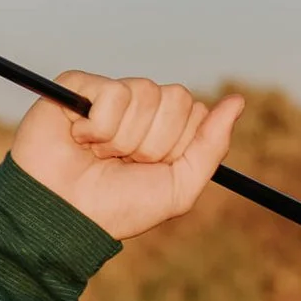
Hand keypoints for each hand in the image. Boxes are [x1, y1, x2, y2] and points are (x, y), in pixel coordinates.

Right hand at [8, 73, 244, 240]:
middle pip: (176, 98)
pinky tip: (79, 139)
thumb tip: (237, 101)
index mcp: (165, 129)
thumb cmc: (117, 207)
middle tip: (123, 162)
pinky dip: (98, 127)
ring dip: (122, 137)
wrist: (63, 215)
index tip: (151, 168)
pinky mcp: (80, 85)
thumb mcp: (178, 187)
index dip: (176, 145)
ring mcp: (110, 94)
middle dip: (153, 142)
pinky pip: (113, 93)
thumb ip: (211, 145)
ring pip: (145, 94)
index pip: (194, 111)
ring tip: (97, 154)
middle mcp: (140, 109)